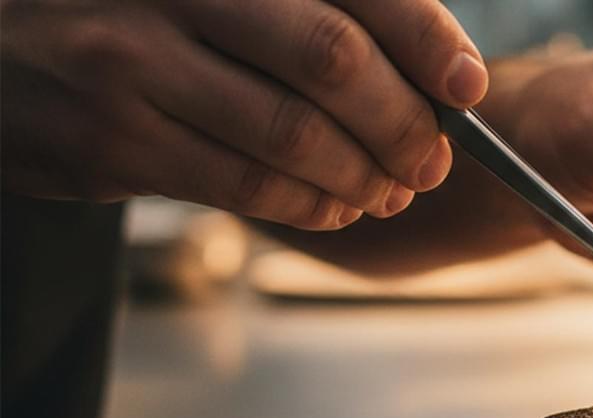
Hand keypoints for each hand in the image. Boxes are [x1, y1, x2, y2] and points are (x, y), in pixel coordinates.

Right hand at [1, 0, 487, 228]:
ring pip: (293, 135)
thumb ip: (297, 6)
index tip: (467, 86)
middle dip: (404, 122)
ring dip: (363, 176)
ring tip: (390, 191)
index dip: (425, 37)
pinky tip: (334, 207)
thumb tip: (423, 65)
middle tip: (430, 159)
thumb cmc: (121, 10)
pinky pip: (243, 187)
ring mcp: (132, 65)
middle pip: (333, 60)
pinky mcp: (110, 142)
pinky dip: (309, 205)